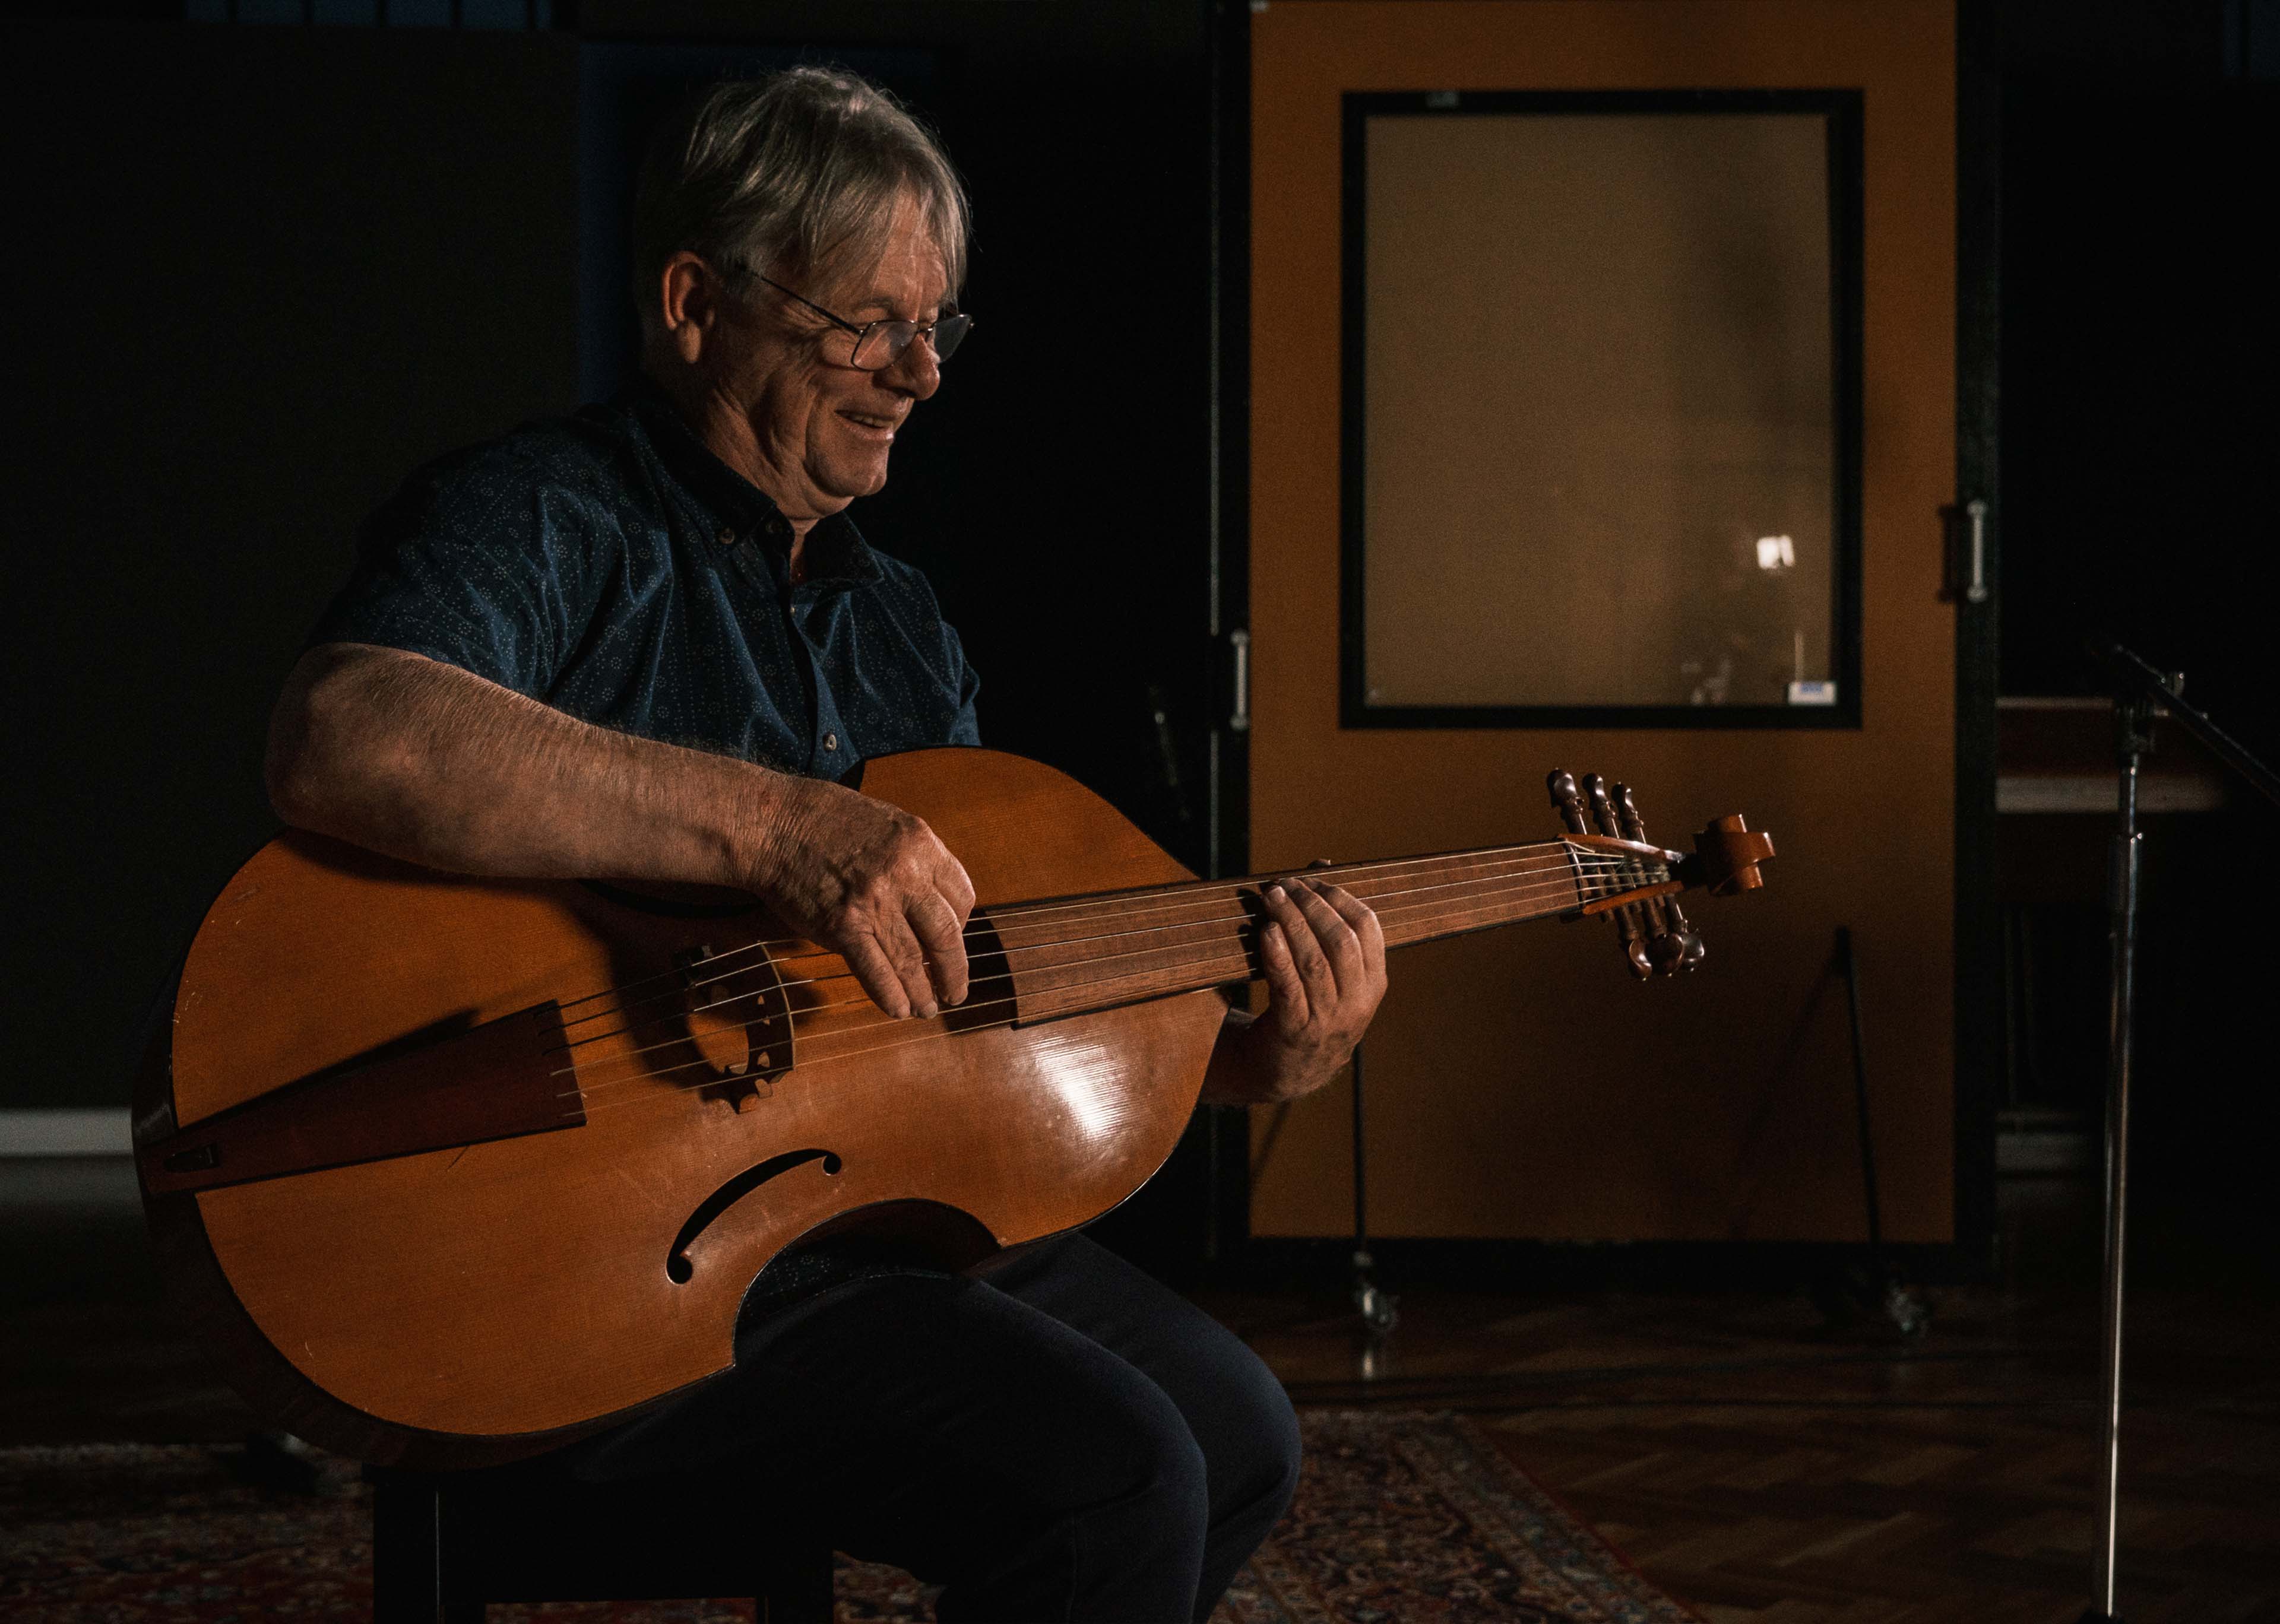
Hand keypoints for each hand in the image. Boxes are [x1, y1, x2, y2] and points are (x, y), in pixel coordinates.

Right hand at [744, 775, 974, 1018]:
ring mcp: (874, 903)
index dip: (962, 924)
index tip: (953, 939)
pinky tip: (899, 1010)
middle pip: (946, 935)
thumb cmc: (828, 821)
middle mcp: (904, 874)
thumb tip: (932, 906)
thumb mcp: (888, 825)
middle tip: (956, 992)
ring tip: (927, 1009)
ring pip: (912, 961)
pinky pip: (876, 972)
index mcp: (921, 843)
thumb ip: (914, 861)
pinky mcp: (842, 927)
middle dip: (954, 971)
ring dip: (923, 993)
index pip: (962, 895)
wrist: (775, 824)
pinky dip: (891, 996)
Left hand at [1205, 877, 1387, 1104]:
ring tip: (1272, 899)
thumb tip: (1323, 862)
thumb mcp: (1332, 972)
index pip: (1368, 928)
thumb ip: (1329, 923)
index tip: (1312, 879)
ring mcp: (1328, 1020)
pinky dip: (1278, 955)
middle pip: (1340, 941)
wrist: (1288, 1070)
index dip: (1339, 897)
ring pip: (1314, 961)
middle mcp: (1357, 1003)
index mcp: (1373, 983)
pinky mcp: (1295, 1031)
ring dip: (1291, 923)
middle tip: (1285, 886)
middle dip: (1312, 906)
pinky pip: (1289, 987)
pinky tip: (1267, 932)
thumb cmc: (1310, 1007)